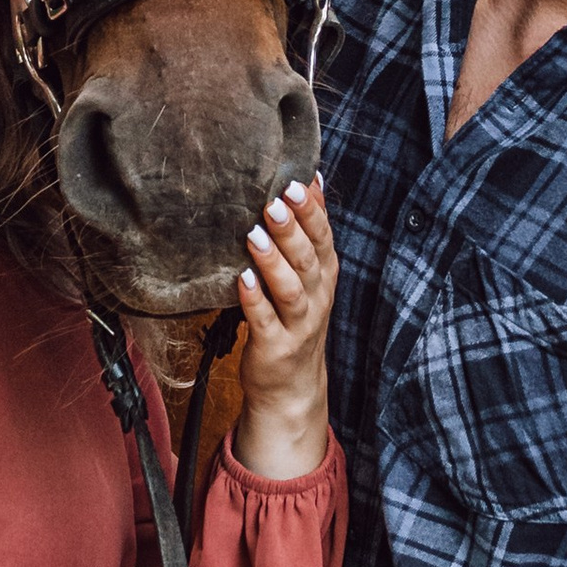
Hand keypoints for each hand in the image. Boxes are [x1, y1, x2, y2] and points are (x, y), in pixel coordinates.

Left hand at [233, 176, 335, 480]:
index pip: (323, 238)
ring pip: (290, 290)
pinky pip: (265, 321)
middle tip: (274, 202)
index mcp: (324, 277)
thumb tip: (312, 179)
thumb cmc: (294, 319)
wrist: (291, 386)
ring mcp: (298, 325)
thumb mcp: (309, 275)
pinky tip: (242, 280)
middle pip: (308, 260)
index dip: (312, 211)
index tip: (297, 182)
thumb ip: (309, 232)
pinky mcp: (275, 347)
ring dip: (273, 261)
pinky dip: (254, 300)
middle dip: (292, 230)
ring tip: (253, 235)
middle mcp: (316, 299)